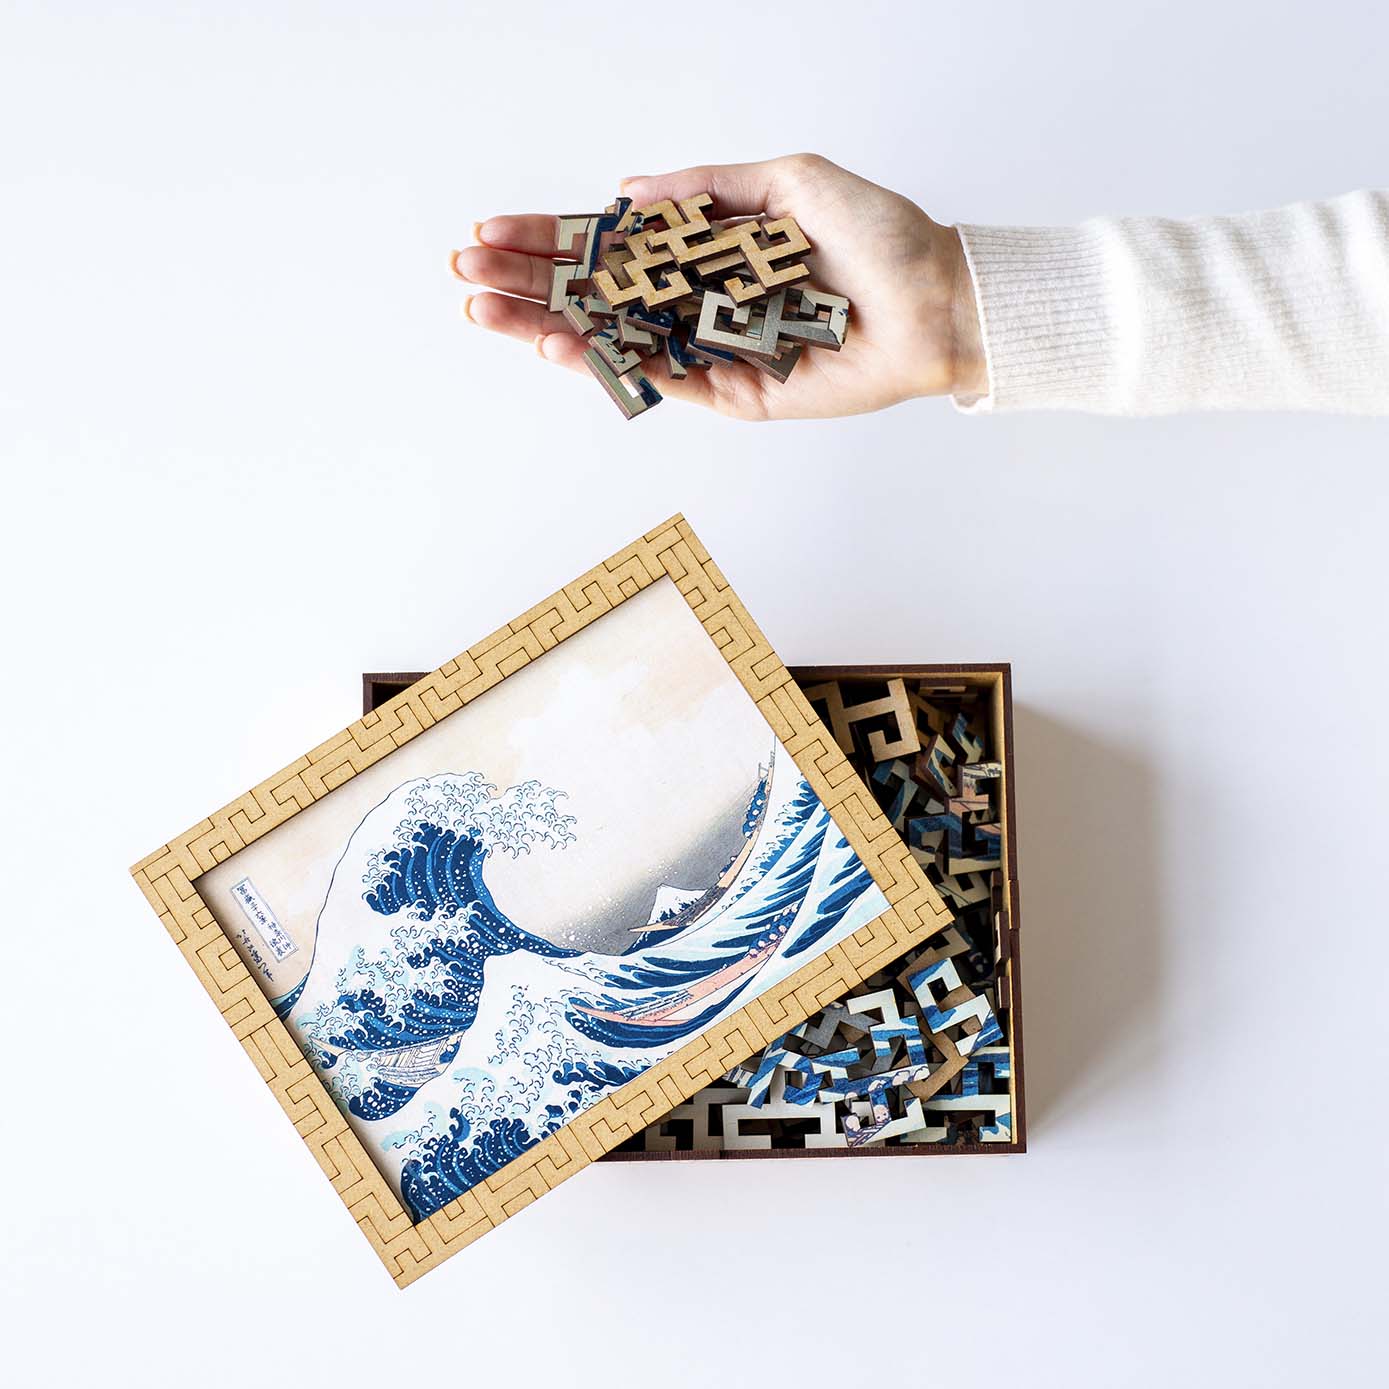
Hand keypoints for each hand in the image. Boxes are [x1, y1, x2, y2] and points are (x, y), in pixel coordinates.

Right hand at [453, 154, 986, 420]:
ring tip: (490, 313)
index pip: (611, 244)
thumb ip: (708, 190)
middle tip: (467, 277)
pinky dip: (608, 362)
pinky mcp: (730, 393)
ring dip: (547, 327)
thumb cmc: (876, 237)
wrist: (933, 303)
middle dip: (529, 283)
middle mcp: (699, 301)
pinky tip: (560, 343)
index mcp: (707, 249)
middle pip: (597, 294)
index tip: (491, 230)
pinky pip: (658, 378)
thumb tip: (629, 192)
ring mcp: (709, 349)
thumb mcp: (792, 183)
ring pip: (613, 340)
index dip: (550, 237)